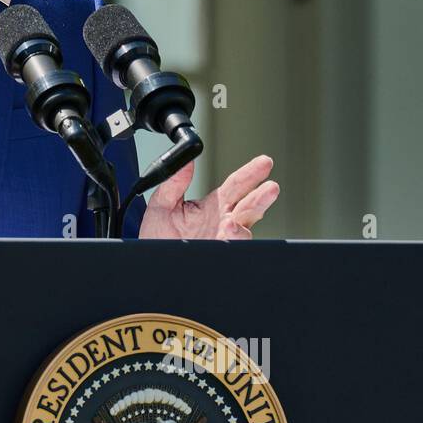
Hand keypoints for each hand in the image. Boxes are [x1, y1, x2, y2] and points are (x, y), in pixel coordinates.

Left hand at [137, 154, 278, 240]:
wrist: (151, 263)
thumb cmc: (158, 236)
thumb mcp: (161, 205)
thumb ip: (174, 182)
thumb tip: (186, 160)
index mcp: (213, 206)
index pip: (236, 185)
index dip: (251, 173)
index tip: (265, 163)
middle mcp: (224, 221)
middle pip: (249, 206)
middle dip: (262, 196)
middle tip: (271, 187)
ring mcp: (224, 239)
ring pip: (246, 227)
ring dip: (248, 222)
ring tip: (239, 214)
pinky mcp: (221, 253)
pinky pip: (235, 246)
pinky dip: (235, 238)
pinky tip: (230, 229)